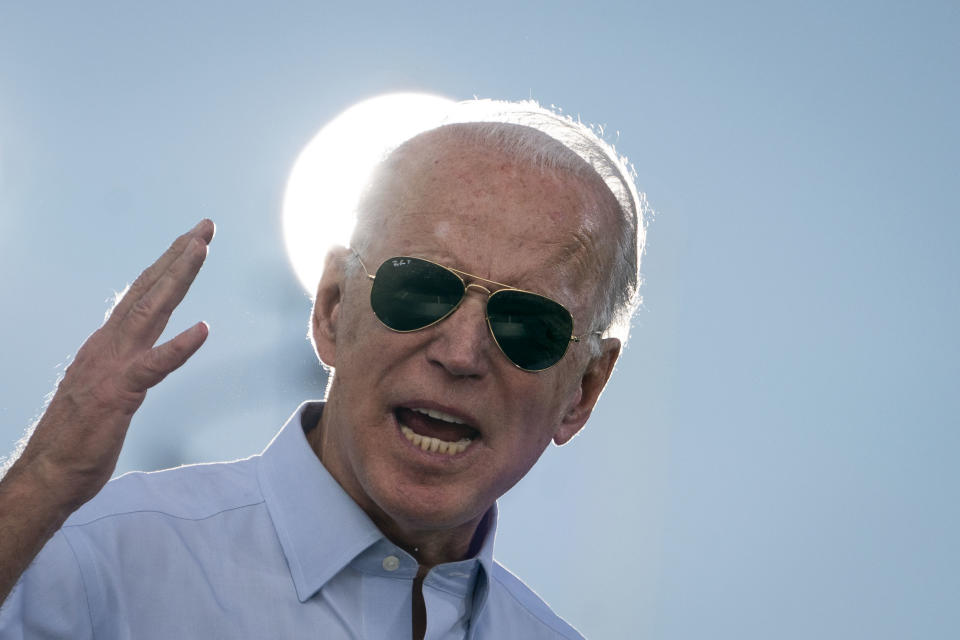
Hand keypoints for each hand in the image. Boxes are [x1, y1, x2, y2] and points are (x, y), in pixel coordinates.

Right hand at [13, 219, 214, 509]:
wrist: (47, 474)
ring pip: (150, 312)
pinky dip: (179, 347)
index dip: (166, 267)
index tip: (191, 241)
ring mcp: (113, 367)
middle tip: (204, 226)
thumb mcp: (106, 390)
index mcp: (107, 345)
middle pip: (148, 291)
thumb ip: (121, 367)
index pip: (140, 295)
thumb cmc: (78, 438)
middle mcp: (108, 346)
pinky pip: (154, 367)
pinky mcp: (120, 394)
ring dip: (177, 278)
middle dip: (178, 256)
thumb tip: (137, 356)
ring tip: (200, 249)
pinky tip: (203, 329)